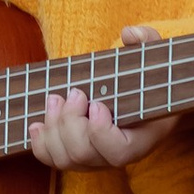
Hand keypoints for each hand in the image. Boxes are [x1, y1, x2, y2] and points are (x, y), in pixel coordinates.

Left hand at [29, 22, 180, 170]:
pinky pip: (52, 160)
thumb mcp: (154, 56)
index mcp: (141, 139)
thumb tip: (129, 34)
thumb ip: (148, 41)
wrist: (142, 99)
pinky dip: (40, 143)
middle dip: (70, 121)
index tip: (97, 104)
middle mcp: (116, 157)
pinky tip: (38, 123)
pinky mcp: (76, 157)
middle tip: (74, 93)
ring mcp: (95, 160)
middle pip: (84, 154)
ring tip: (56, 99)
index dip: (101, 132)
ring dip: (53, 128)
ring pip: (65, 159)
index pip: (119, 153)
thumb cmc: (148, 77)